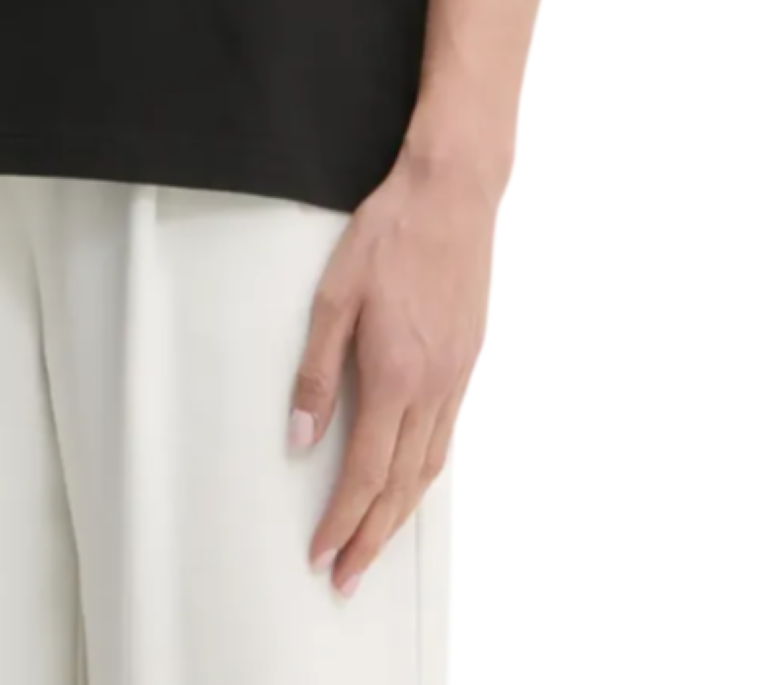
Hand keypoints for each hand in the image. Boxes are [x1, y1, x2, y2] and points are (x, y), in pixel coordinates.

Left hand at [289, 151, 497, 595]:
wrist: (452, 195)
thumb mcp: (334, 296)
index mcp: (395, 375)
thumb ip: (317, 373)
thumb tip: (301, 438)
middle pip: (402, 484)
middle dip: (372, 537)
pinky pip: (447, 435)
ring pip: (429, 466)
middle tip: (347, 576)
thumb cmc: (389, 235)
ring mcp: (457, 376)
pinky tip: (411, 479)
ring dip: (401, 513)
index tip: (322, 554)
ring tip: (375, 543)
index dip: (342, 519)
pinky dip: (425, 472)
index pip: (366, 470)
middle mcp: (433, 387)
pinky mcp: (469, 360)